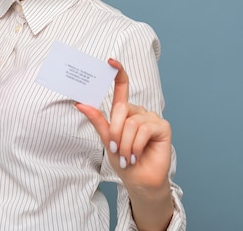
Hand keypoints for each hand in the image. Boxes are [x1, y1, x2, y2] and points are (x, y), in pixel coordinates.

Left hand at [75, 59, 171, 190]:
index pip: (122, 88)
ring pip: (132, 122)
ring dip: (126, 143)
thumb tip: (80, 103)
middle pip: (122, 108)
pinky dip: (136, 145)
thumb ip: (97, 120)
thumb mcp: (107, 139)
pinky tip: (137, 154)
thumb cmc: (123, 160)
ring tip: (128, 156)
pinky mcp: (163, 127)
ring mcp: (151, 118)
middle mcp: (139, 112)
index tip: (110, 61)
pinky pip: (144, 129)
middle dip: (115, 131)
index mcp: (125, 113)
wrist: (138, 180)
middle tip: (116, 148)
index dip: (118, 72)